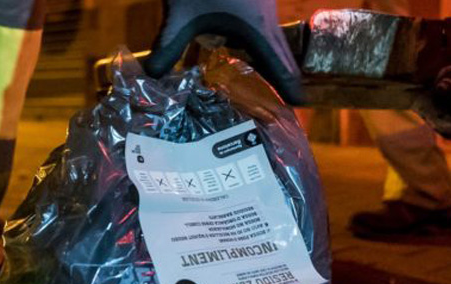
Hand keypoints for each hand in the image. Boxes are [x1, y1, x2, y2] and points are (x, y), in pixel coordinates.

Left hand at [144, 0, 303, 104]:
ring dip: (268, 61)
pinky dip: (254, 44)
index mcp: (255, 27)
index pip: (278, 65)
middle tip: (286, 103)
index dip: (287, 86)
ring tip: (263, 85)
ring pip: (269, 40)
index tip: (299, 105)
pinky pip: (258, 28)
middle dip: (281, 79)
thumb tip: (151, 78)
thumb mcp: (180, 14)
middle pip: (279, 54)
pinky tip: (238, 53)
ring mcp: (261, 6)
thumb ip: (167, 47)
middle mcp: (265, 17)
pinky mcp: (251, 0)